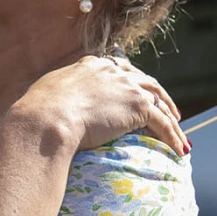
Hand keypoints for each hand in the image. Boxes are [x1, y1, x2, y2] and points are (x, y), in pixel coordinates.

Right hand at [12, 55, 186, 154]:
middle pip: (144, 81)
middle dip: (157, 96)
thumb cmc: (37, 111)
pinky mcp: (138, 107)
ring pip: (158, 101)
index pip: (119, 70)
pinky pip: (162, 123)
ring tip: (178, 131)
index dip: (130, 82)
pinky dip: (173, 136)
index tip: (134, 92)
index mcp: (91, 65)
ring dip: (171, 117)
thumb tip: (48, 103)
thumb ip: (56, 93)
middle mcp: (113, 71)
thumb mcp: (46, 92)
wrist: (47, 119)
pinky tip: (179, 150)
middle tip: (166, 110)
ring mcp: (128, 87)